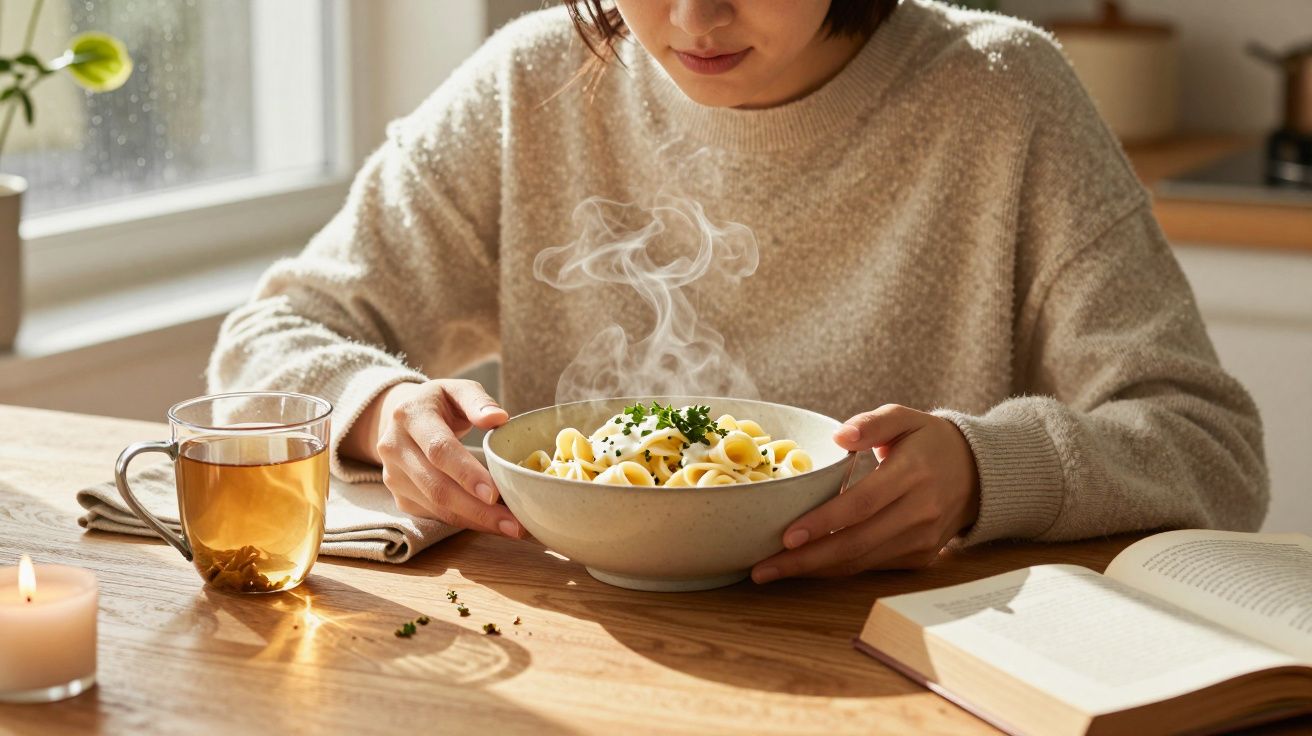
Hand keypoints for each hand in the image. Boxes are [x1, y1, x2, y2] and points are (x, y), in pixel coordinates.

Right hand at [344, 379, 522, 538]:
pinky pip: (434, 515)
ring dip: (475, 520)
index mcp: (410, 416)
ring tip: (510, 527)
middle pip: (436, 486)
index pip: (439, 449)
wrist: (401, 418)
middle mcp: (394, 448)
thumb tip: (498, 418)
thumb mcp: (457, 390)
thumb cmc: (439, 404)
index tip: (494, 493)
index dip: (466, 473)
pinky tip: (491, 523)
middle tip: (513, 523)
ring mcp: (393, 476)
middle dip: (477, 509)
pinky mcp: (399, 496)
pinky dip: (465, 522)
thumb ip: (477, 401)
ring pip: (436, 507)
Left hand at [751, 404, 980, 582]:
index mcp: (912, 474)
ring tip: (773, 571)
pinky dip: (837, 569)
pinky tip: (806, 566)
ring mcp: (922, 539)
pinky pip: (872, 566)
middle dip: (806, 560)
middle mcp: (920, 511)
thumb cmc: (930, 441)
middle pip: (856, 543)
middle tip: (763, 567)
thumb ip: (872, 422)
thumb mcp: (905, 417)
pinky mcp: (921, 556)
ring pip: (862, 561)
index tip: (787, 536)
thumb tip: (840, 435)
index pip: (862, 504)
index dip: (824, 522)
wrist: (978, 472)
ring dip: (815, 570)